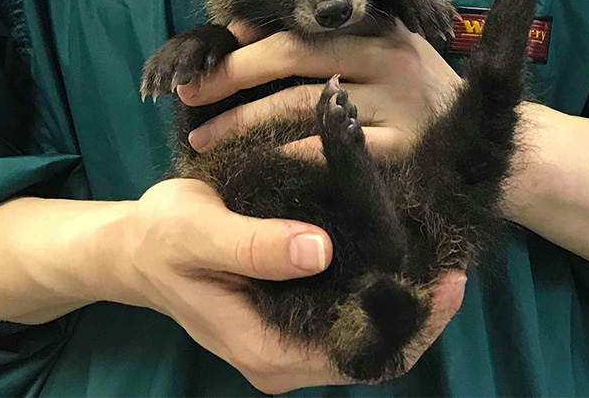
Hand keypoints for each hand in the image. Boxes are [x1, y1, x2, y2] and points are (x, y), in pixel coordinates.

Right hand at [113, 178, 466, 392]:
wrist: (133, 246)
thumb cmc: (161, 237)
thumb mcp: (198, 231)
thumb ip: (254, 245)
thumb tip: (319, 250)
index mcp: (265, 350)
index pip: (356, 355)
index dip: (408, 323)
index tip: (446, 281)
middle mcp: (283, 357)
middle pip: (370, 351)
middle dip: (418, 313)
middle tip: (456, 262)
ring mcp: (289, 341)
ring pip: (363, 334)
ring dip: (404, 301)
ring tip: (440, 255)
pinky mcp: (292, 318)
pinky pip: (347, 314)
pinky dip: (378, 289)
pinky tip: (403, 253)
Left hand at [178, 21, 461, 158]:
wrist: (492, 142)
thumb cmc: (420, 96)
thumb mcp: (386, 51)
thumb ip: (329, 40)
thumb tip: (242, 30)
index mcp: (377, 26)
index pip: (298, 27)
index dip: (244, 45)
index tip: (203, 60)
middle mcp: (386, 55)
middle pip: (294, 55)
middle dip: (233, 76)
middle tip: (190, 96)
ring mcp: (396, 101)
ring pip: (305, 105)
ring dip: (245, 122)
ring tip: (204, 140)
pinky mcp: (403, 146)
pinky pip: (334, 149)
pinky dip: (291, 155)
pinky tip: (258, 167)